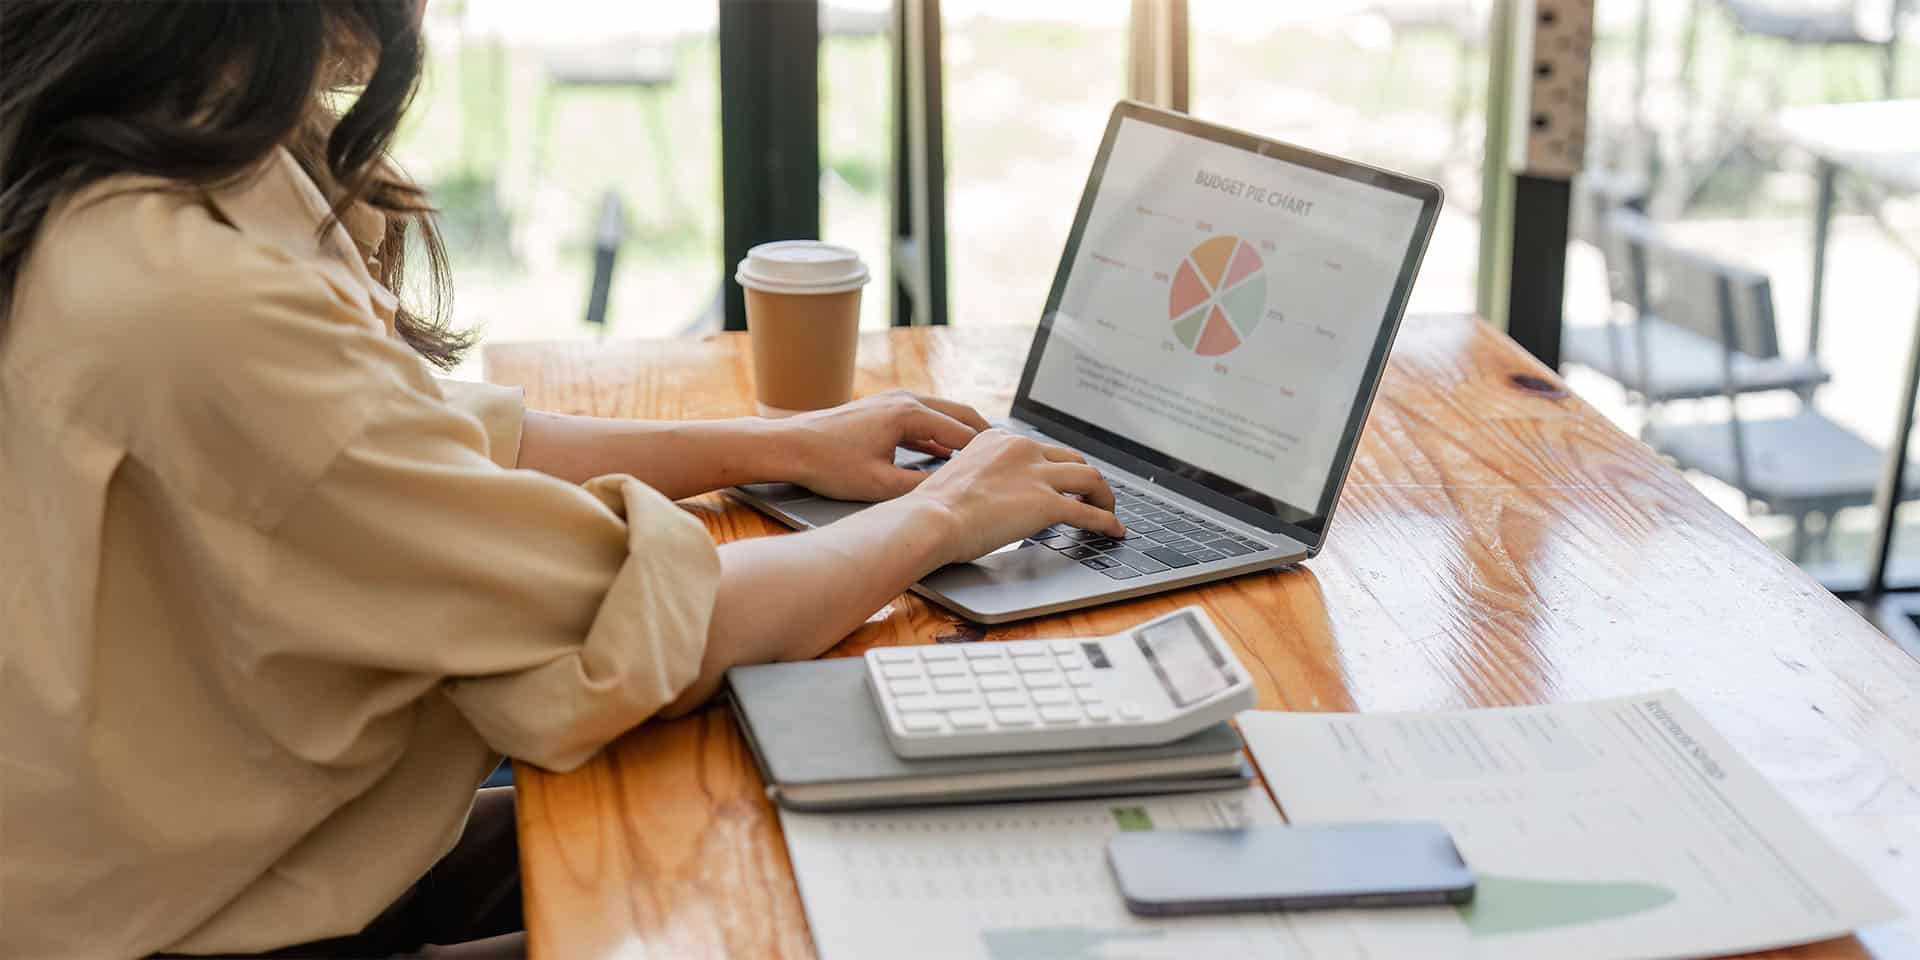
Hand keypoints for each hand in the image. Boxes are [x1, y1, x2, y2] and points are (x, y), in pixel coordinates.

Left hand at [778, 390, 992, 500]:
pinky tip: (945, 451)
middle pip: (959, 414)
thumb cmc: (828, 463)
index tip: (1009, 468)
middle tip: (1010, 455)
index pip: (962, 434)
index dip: (988, 453)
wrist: (789, 445)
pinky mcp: (882, 409)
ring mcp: (893, 401)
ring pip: (942, 413)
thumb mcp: (880, 485)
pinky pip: (923, 417)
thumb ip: (920, 488)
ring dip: (962, 432)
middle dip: (985, 435)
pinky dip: (940, 432)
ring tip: (984, 454)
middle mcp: (905, 400)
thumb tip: (951, 495)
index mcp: (909, 414)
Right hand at [907, 429, 1125, 564]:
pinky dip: (1106, 522)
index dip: (1059, 468)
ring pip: (1091, 479)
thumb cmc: (932, 509)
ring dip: (1105, 497)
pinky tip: (1113, 531)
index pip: (1043, 450)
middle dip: (1087, 479)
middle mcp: (1023, 449)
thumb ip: (983, 478)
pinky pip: (1089, 512)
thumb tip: (993, 498)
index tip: (1064, 482)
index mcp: (1000, 439)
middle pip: (1073, 459)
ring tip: (1109, 512)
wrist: (930, 520)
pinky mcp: (1047, 503)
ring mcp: (1037, 475)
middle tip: (1093, 496)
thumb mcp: (959, 477)